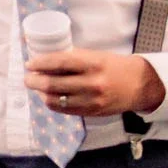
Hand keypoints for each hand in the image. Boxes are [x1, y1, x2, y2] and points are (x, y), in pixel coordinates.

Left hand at [25, 50, 167, 116]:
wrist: (139, 85)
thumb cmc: (114, 67)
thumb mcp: (96, 56)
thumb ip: (73, 58)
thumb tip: (44, 57)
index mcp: (93, 63)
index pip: (59, 62)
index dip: (40, 63)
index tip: (30, 64)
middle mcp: (92, 83)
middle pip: (51, 84)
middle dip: (33, 80)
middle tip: (28, 77)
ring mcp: (91, 100)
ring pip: (53, 99)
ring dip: (40, 93)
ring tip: (37, 87)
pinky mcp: (90, 112)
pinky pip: (62, 109)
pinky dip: (51, 102)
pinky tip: (48, 96)